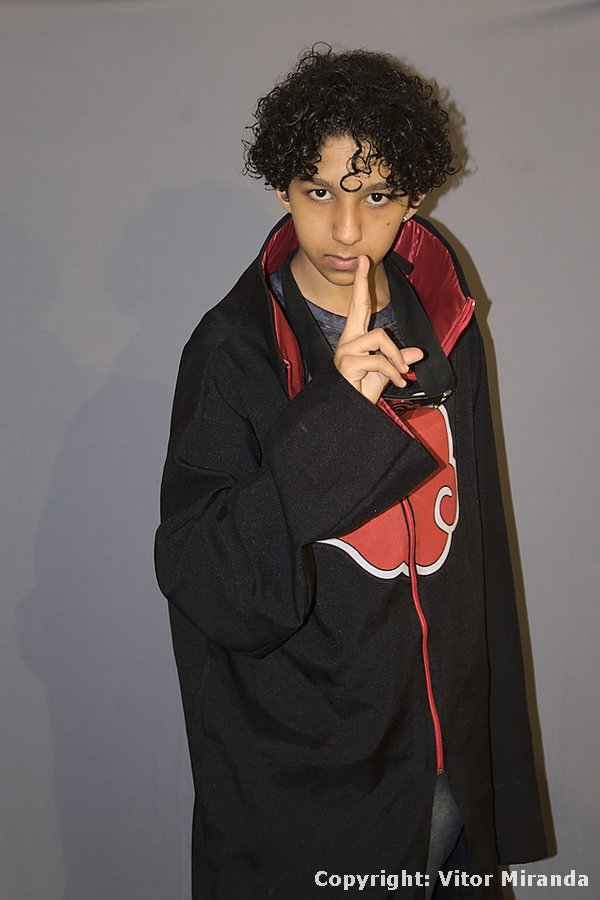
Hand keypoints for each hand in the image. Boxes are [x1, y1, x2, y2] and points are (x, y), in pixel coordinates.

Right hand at [333, 256, 423, 403]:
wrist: (345, 417)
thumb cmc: (360, 394)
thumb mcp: (386, 375)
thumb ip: (398, 362)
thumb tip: (417, 354)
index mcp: (355, 340)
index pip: (360, 308)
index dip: (361, 285)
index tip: (363, 262)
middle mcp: (347, 341)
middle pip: (358, 306)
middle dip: (361, 283)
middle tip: (364, 260)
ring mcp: (345, 352)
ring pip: (380, 337)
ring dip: (396, 357)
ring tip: (401, 374)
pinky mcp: (348, 364)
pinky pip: (380, 361)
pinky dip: (393, 372)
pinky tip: (398, 384)